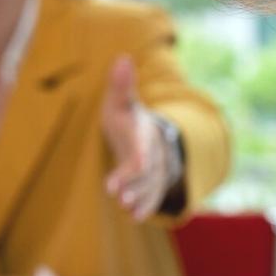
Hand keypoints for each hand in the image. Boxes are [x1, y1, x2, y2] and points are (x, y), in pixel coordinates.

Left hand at [100, 56, 173, 221]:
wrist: (147, 133)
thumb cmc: (128, 118)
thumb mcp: (121, 101)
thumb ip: (121, 85)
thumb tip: (122, 58)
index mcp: (143, 133)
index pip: (142, 146)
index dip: (138, 156)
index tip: (137, 164)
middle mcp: (152, 153)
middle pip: (146, 171)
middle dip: (136, 183)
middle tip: (121, 197)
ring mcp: (154, 170)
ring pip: (149, 185)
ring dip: (139, 197)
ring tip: (126, 208)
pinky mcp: (152, 183)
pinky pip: (152, 196)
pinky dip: (145, 206)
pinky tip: (134, 217)